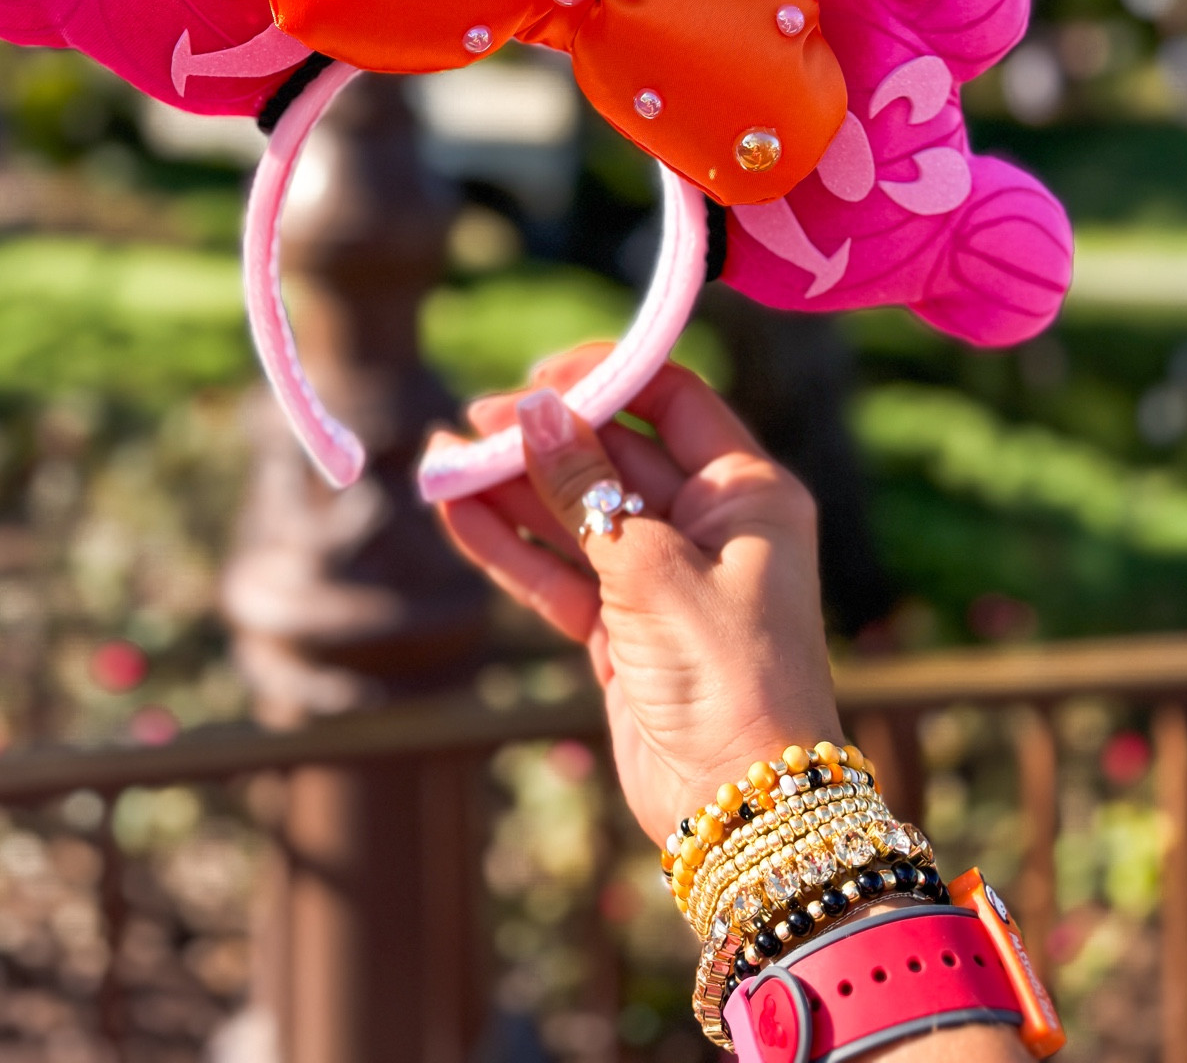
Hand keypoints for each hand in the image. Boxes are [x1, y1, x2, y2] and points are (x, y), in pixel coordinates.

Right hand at [430, 343, 840, 844]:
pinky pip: (560, 571)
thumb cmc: (725, 675)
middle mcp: (709, 524)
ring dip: (511, 490)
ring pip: (576, 514)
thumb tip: (536, 411)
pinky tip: (458, 515)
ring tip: (440, 463)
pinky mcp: (624, 628)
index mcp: (746, 491)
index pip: (671, 398)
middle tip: (470, 423)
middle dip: (540, 437)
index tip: (537, 378)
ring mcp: (664, 578)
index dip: (605, 378)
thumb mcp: (652, 567)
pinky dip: (511, 546)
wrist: (743, 810)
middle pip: (613, 454)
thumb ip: (584, 488)